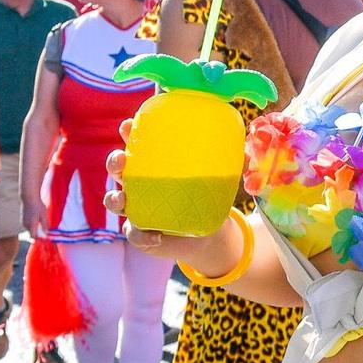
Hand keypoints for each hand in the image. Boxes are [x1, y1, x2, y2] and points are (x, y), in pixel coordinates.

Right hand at [21, 193, 46, 240]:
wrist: (29, 198)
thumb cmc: (38, 206)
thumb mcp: (44, 215)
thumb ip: (45, 225)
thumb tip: (47, 234)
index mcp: (31, 225)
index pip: (33, 237)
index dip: (39, 240)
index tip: (45, 241)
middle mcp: (25, 225)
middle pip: (32, 234)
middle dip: (38, 236)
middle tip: (46, 237)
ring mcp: (23, 222)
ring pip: (30, 230)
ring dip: (36, 231)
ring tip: (43, 230)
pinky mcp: (23, 219)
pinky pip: (28, 226)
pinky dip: (33, 227)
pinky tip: (38, 223)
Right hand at [107, 144, 236, 271]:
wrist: (209, 235)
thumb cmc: (208, 197)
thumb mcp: (221, 179)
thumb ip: (233, 165)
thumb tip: (247, 155)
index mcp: (154, 165)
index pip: (136, 144)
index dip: (128, 133)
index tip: (128, 125)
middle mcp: (140, 185)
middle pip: (118, 169)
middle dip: (115, 161)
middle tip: (122, 160)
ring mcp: (138, 209)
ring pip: (115, 201)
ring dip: (115, 198)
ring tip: (124, 198)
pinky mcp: (142, 233)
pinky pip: (135, 235)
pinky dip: (141, 236)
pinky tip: (153, 236)